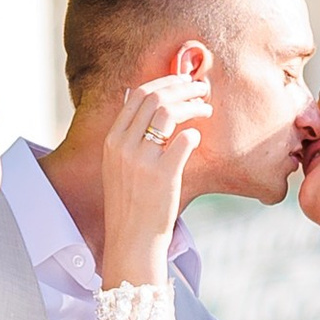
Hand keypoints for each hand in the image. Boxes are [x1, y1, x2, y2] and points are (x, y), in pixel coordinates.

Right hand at [102, 62, 210, 290]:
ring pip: (170, 111)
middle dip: (182, 86)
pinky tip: (199, 137)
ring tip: (207, 107)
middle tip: (202, 87)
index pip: (137, 94)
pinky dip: (196, 133)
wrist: (132, 238)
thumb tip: (142, 101)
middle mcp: (123, 145)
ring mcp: (142, 159)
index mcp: (112, 140)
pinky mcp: (163, 174)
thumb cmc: (132, 202)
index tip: (182, 80)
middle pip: (155, 97)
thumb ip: (129, 136)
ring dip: (193, 104)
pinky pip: (186, 139)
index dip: (164, 82)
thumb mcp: (119, 166)